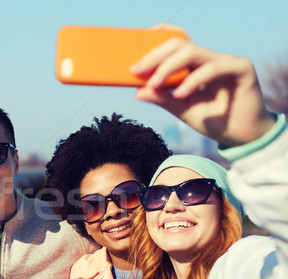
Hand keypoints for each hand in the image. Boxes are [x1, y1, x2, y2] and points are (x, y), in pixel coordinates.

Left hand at [131, 37, 275, 145]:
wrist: (242, 136)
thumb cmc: (213, 120)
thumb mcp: (182, 109)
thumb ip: (162, 98)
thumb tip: (138, 91)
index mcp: (194, 66)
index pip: (174, 46)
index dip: (154, 44)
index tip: (133, 58)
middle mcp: (209, 59)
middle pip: (179, 45)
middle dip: (155, 56)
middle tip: (137, 71)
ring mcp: (225, 61)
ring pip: (193, 52)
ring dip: (169, 67)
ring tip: (154, 84)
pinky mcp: (241, 68)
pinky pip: (214, 68)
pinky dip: (194, 80)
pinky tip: (181, 94)